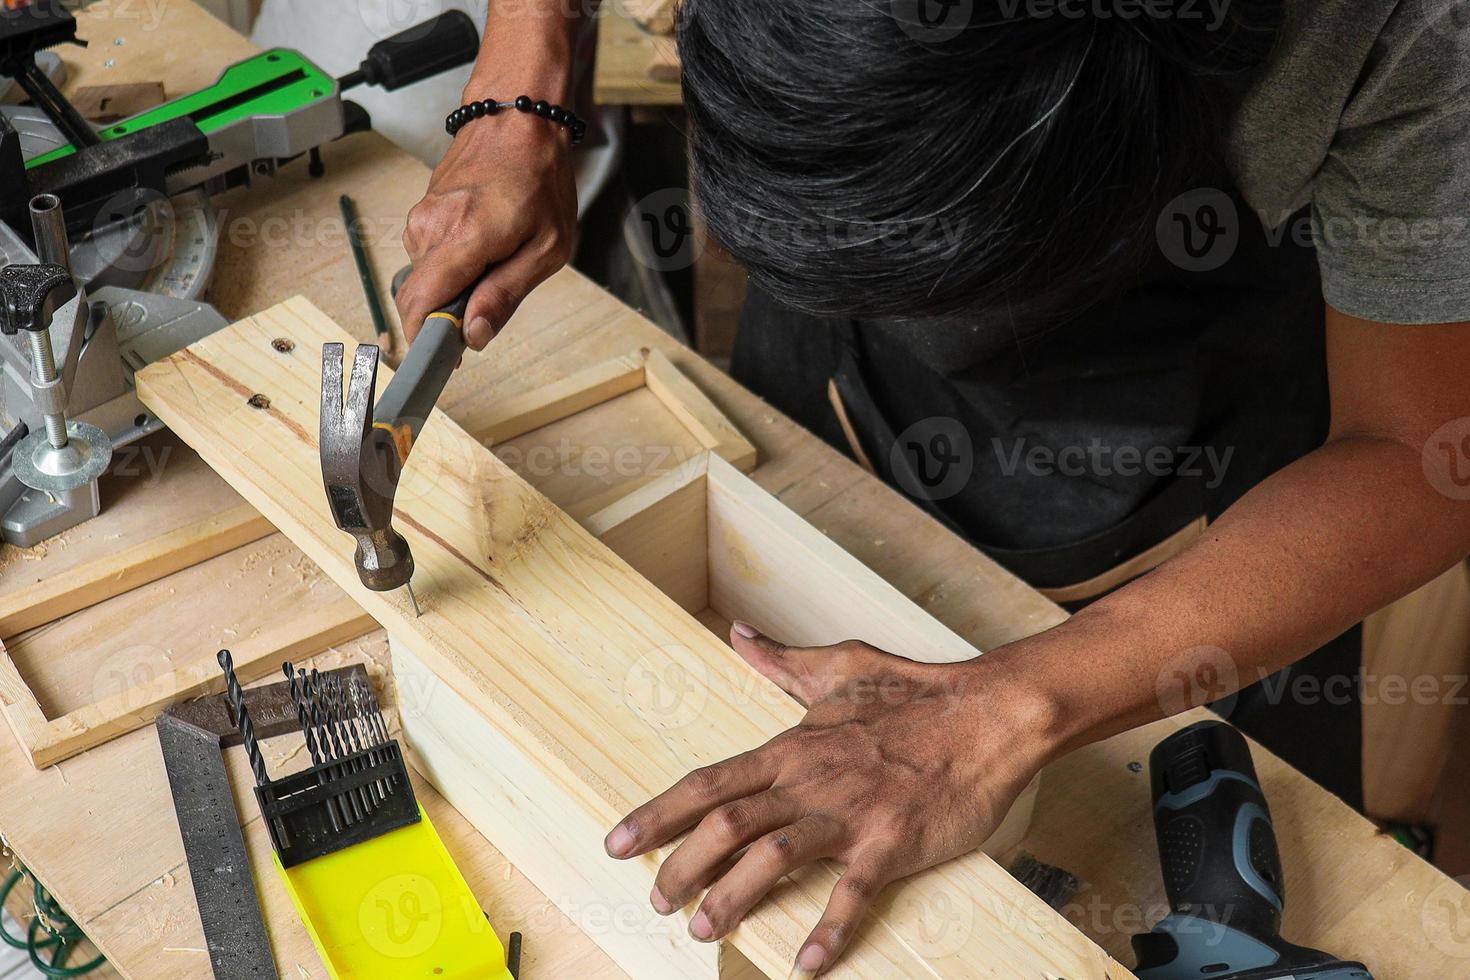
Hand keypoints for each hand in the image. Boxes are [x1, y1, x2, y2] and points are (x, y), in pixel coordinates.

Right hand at [396, 110, 576, 350]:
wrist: (518, 119)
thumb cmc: (540, 179)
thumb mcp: (546, 248)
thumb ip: (506, 294)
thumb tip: (474, 335)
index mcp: (463, 238)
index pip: (419, 304)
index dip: (426, 340)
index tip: (445, 360)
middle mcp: (430, 228)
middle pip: (420, 297)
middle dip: (447, 315)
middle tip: (486, 312)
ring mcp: (421, 218)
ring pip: (427, 277)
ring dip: (455, 286)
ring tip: (496, 262)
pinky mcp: (421, 212)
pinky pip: (429, 256)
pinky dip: (452, 263)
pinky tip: (482, 244)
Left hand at [603, 624, 1056, 974]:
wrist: (986, 714)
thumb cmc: (914, 692)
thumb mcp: (839, 667)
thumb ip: (782, 661)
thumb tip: (740, 635)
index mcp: (791, 747)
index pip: (709, 782)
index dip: (658, 815)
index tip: (618, 843)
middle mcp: (809, 780)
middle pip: (726, 824)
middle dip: (682, 865)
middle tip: (657, 900)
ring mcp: (850, 812)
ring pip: (772, 855)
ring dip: (733, 896)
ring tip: (704, 929)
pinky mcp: (891, 842)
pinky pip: (852, 892)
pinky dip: (828, 929)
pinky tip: (807, 964)